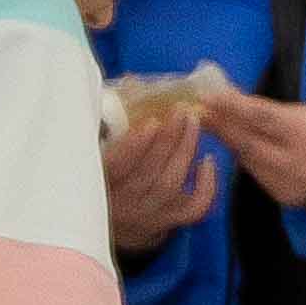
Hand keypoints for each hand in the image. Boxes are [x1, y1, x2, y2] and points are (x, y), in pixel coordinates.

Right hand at [102, 104, 220, 246]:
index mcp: (98, 181)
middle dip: (169, 139)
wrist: (109, 217)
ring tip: (194, 122)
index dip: (133, 146)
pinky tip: (208, 161)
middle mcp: (120, 203)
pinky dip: (206, 186)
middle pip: (149, 173)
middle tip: (182, 110)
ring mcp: (145, 215)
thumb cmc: (103, 168)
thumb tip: (132, 81)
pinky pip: (193, 209)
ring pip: (170, 185)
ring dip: (185, 151)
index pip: (115, 167)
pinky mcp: (167, 222)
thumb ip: (113, 117)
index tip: (151, 122)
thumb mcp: (98, 144)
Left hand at [193, 85, 305, 212]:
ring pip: (247, 159)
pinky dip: (242, 157)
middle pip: (248, 140)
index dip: (233, 106)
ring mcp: (288, 182)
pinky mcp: (284, 197)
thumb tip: (229, 94)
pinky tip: (233, 145)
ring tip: (208, 122)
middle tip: (196, 109)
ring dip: (227, 140)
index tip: (207, 95)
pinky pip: (256, 173)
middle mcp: (296, 160)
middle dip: (219, 124)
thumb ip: (270, 110)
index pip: (262, 116)